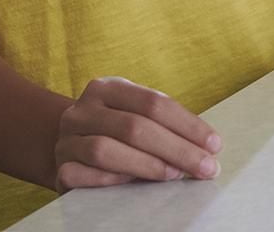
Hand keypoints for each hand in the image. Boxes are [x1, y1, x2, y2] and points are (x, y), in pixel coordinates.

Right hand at [54, 76, 221, 191]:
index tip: (214, 145)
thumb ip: (161, 122)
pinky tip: (134, 186)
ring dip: (148, 166)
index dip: (187, 125)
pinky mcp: (59, 168)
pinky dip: (113, 180)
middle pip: (135, 127)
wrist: (62, 145)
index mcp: (108, 87)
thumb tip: (205, 146)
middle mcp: (84, 109)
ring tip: (175, 175)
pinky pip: (85, 176)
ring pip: (107, 151)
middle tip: (204, 167)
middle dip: (176, 149)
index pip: (154, 103)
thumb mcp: (133, 114)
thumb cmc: (113, 130)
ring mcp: (67, 138)